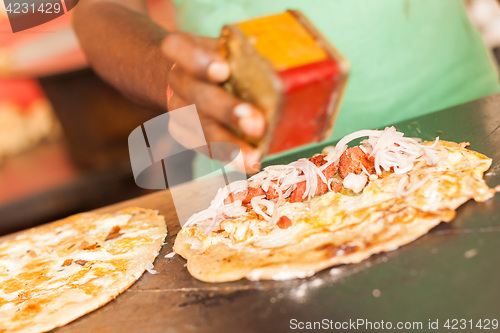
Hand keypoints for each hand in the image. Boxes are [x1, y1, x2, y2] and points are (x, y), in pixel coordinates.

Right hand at [162, 32, 265, 172]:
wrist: (189, 77)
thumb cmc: (219, 59)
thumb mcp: (229, 48)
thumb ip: (248, 58)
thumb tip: (289, 73)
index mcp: (184, 49)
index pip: (178, 47)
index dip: (199, 60)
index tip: (223, 70)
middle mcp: (178, 80)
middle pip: (197, 94)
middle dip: (227, 110)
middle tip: (255, 124)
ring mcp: (178, 108)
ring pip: (200, 127)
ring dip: (228, 144)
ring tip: (252, 157)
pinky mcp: (183, 132)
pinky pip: (202, 146)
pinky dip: (226, 155)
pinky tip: (247, 162)